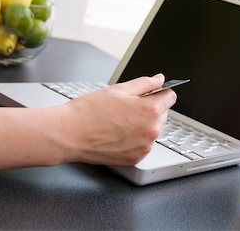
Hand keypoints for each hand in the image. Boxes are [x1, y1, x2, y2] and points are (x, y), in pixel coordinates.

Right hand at [55, 74, 176, 165]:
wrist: (69, 135)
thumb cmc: (89, 111)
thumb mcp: (119, 89)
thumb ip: (145, 83)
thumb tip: (159, 80)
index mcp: (149, 111)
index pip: (170, 97)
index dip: (161, 92)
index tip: (153, 92)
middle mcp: (151, 131)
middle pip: (163, 114)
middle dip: (150, 108)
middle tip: (127, 107)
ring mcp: (145, 147)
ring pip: (153, 130)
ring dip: (144, 124)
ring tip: (120, 121)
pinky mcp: (136, 158)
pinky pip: (144, 144)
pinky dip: (136, 139)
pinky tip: (119, 134)